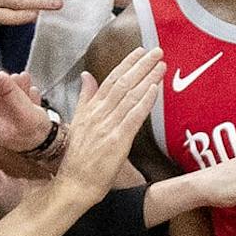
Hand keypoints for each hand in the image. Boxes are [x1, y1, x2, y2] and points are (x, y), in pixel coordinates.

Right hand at [51, 45, 165, 209]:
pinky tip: (155, 89)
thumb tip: (86, 75)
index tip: (139, 51)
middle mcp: (98, 115)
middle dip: (141, 66)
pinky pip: (133, 117)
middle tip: (157, 51)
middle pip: (122, 84)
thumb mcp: (78, 122)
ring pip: (129, 97)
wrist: (74, 185)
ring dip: (147, 78)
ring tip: (161, 65)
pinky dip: (144, 101)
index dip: (126, 64)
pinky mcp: (117, 141)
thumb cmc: (78, 159)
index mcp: (90, 110)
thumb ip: (85, 98)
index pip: (110, 80)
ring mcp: (108, 127)